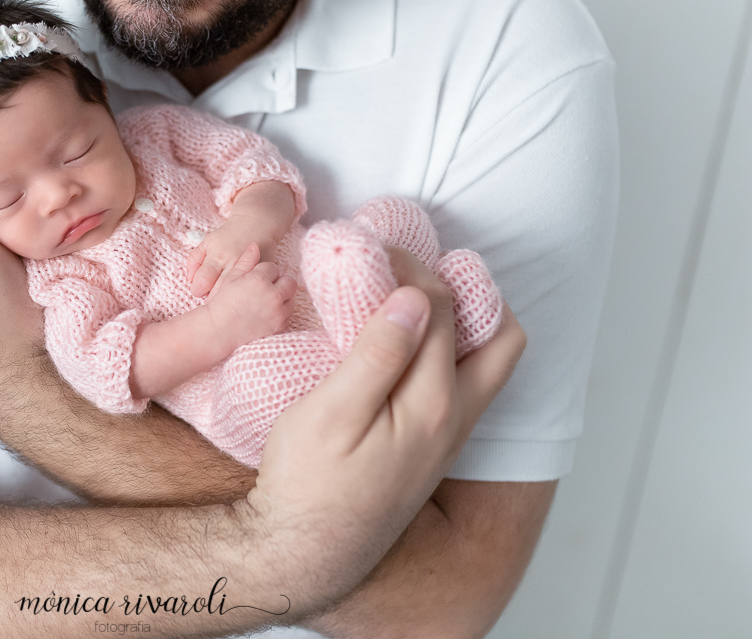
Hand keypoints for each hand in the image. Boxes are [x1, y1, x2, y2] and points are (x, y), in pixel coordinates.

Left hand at [185, 213, 281, 297]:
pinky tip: (241, 291)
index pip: (202, 281)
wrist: (257, 223)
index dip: (197, 289)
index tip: (199, 288)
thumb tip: (190, 279)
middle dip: (211, 298)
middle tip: (211, 294)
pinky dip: (245, 293)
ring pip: (235, 295)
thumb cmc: (228, 235)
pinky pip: (252, 289)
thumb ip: (194, 260)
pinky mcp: (263, 273)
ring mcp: (250, 270)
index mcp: (217, 256)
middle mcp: (233, 264)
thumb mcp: (207, 242)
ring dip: (227, 298)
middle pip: (218, 293)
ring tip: (224, 295)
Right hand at [203, 243, 297, 350]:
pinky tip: (267, 312)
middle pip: (289, 281)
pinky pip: (288, 314)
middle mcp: (272, 294)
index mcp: (259, 280)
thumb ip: (245, 261)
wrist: (219, 330)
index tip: (256, 278)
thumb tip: (254, 246)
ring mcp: (277, 311)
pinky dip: (280, 312)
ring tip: (266, 301)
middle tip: (266, 288)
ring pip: (291, 299)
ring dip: (282, 297)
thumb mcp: (230, 278)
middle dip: (279, 282)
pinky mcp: (279, 325)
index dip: (264, 272)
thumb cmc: (222, 303)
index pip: (273, 268)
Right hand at [237, 248, 526, 609]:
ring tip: (413, 300)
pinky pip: (465, 387)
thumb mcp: (331, 412)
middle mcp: (456, 420)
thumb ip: (380, 353)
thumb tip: (416, 297)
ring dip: (466, 322)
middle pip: (501, 338)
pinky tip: (407, 347)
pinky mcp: (432, 451)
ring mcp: (449, 439)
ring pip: (489, 365)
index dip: (412, 267)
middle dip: (469, 290)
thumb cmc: (307, 484)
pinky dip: (451, 353)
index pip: (443, 308)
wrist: (304, 554)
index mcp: (434, 403)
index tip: (373, 251)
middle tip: (415, 270)